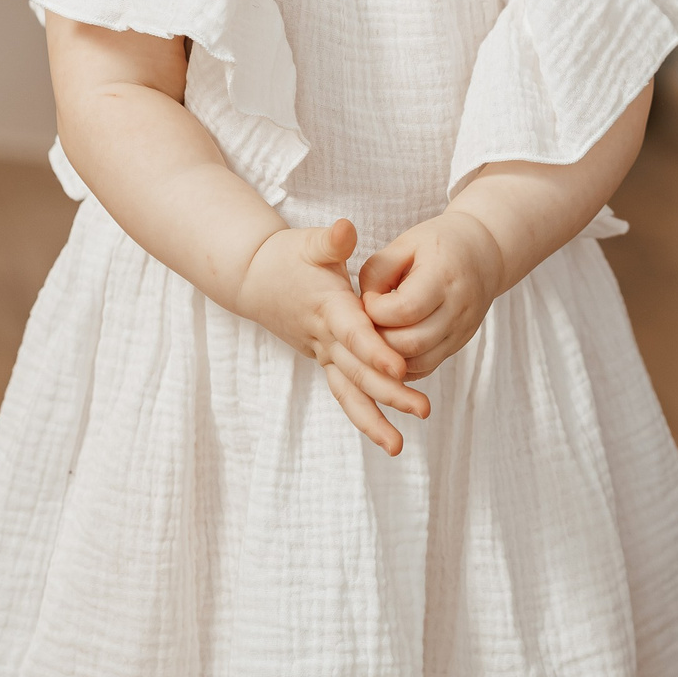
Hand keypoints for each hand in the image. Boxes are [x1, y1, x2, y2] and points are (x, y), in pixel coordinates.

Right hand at [234, 218, 429, 454]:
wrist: (254, 278)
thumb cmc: (289, 256)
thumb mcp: (311, 242)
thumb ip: (331, 241)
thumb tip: (345, 229)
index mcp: (329, 308)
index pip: (354, 335)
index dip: (376, 352)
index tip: (402, 368)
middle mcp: (325, 338)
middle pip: (358, 372)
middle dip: (390, 393)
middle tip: (423, 410)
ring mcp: (323, 353)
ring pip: (348, 392)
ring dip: (374, 419)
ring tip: (399, 447)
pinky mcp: (324, 359)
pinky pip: (345, 392)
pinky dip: (363, 413)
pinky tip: (387, 435)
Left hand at [360, 210, 509, 380]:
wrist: (484, 252)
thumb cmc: (438, 244)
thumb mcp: (403, 245)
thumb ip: (376, 275)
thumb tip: (362, 312)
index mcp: (443, 275)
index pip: (404, 310)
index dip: (375, 310)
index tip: (369, 298)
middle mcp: (458, 307)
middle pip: (410, 343)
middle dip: (378, 338)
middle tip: (368, 322)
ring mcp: (462, 330)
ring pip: (418, 362)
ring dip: (389, 355)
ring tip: (379, 333)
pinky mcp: (459, 344)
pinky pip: (426, 367)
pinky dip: (403, 362)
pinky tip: (393, 345)